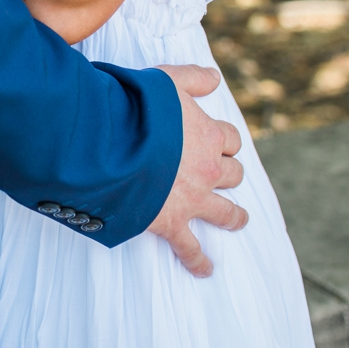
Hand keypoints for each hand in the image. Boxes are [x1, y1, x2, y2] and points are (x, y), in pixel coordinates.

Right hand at [147, 63, 246, 276]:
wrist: (111, 144)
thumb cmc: (136, 108)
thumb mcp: (166, 80)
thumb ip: (192, 77)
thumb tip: (215, 77)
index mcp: (208, 135)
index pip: (229, 138)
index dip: (222, 138)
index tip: (214, 139)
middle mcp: (208, 169)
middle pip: (233, 174)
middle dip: (228, 173)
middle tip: (220, 174)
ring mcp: (193, 199)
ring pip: (226, 212)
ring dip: (233, 216)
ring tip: (237, 220)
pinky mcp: (171, 222)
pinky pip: (190, 247)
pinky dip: (198, 261)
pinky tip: (204, 270)